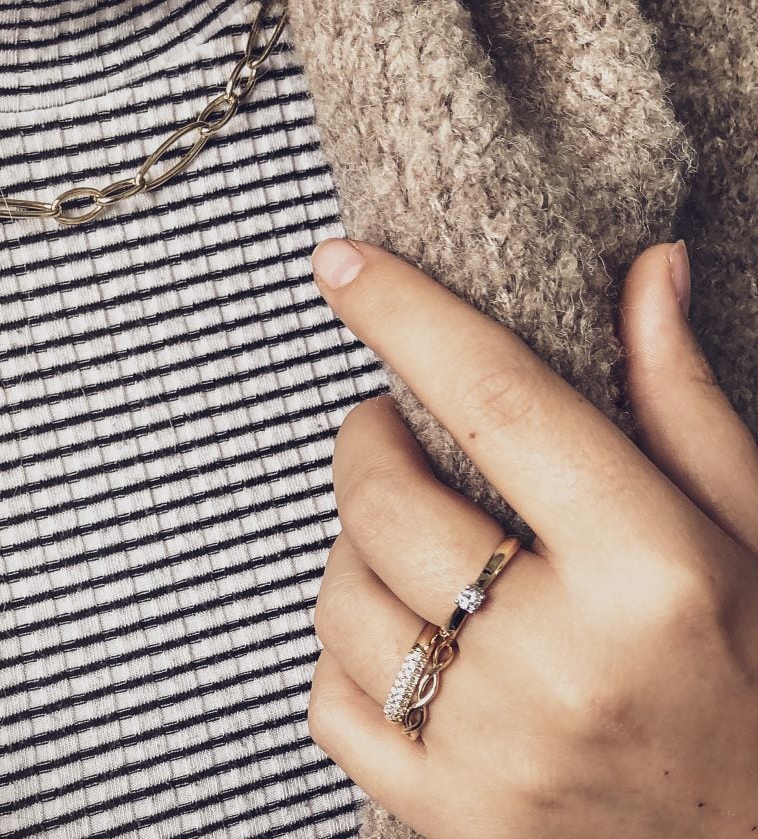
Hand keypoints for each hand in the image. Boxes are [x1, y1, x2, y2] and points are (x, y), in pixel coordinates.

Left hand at [308, 237, 757, 838]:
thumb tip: (647, 271)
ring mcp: (495, 752)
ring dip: (356, 546)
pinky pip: (331, 697)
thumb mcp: (750, 536)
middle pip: (387, 499)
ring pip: (342, 595)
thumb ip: (683, 405)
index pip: (497, 400)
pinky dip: (346, 651)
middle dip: (367, 441)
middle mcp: (564, 664)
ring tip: (414, 544)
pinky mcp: (445, 817)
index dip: (406, 313)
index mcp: (652, 575)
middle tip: (395, 431)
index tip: (342, 262)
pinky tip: (407, 637)